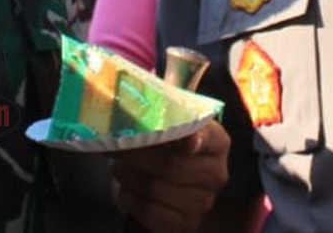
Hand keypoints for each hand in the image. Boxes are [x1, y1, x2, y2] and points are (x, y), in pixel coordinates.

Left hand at [112, 121, 230, 232]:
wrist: (168, 179)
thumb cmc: (168, 147)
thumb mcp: (171, 125)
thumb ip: (163, 116)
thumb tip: (134, 111)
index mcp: (217, 143)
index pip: (206, 138)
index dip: (193, 138)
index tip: (185, 139)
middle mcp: (216, 174)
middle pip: (170, 165)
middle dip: (136, 156)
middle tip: (115, 148)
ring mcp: (203, 202)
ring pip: (155, 189)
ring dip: (129, 177)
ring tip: (119, 168)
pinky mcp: (186, 224)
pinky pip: (149, 211)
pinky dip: (131, 198)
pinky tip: (126, 189)